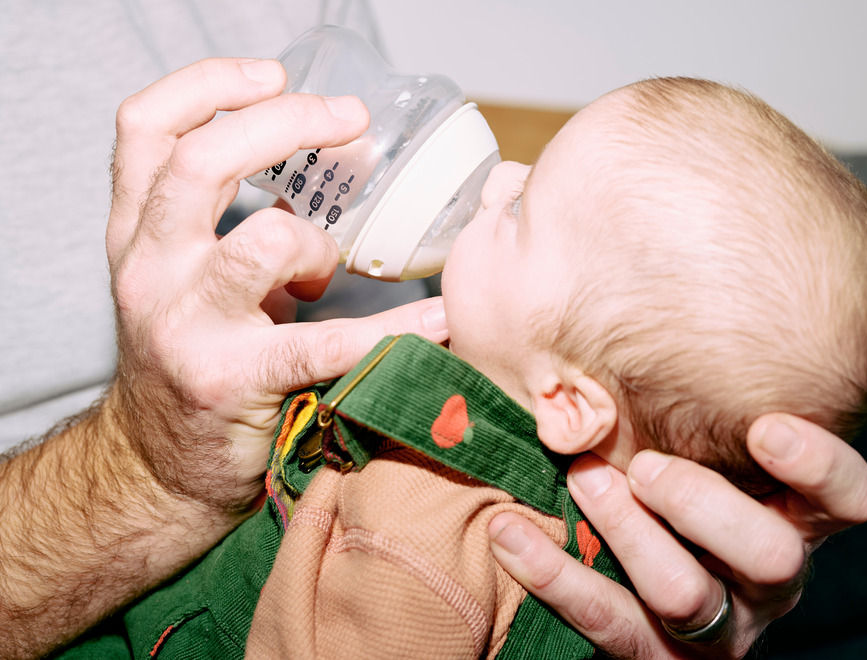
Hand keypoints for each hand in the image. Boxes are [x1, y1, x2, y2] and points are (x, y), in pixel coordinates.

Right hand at [104, 57, 448, 514]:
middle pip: (201, 162)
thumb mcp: (189, 276)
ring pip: (265, 239)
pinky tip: (439, 322)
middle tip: (350, 122)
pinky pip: (328, 342)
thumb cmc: (194, 358)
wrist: (161, 469)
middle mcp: (149, 268)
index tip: (273, 75)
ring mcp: (186, 325)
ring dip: (319, 242)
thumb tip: (334, 165)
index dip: (208, 86)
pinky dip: (395, 328)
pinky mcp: (235, 380)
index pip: (147, 129)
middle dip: (286, 125)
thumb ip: (233, 220)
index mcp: (137, 233)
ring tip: (325, 270)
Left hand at [489, 413, 866, 657]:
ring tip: (584, 481)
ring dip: (632, 535)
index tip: (764, 425)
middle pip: (774, 555)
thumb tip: (630, 272)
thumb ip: (684, 380)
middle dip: (704, 505)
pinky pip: (609, 626)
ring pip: (690, 597)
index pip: (850, 500)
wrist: (629, 578)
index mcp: (796, 516)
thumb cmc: (664, 470)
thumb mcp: (693, 433)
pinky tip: (510, 532)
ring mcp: (720, 626)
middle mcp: (772, 578)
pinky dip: (557, 575)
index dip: (821, 468)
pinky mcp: (658, 658)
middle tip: (645, 466)